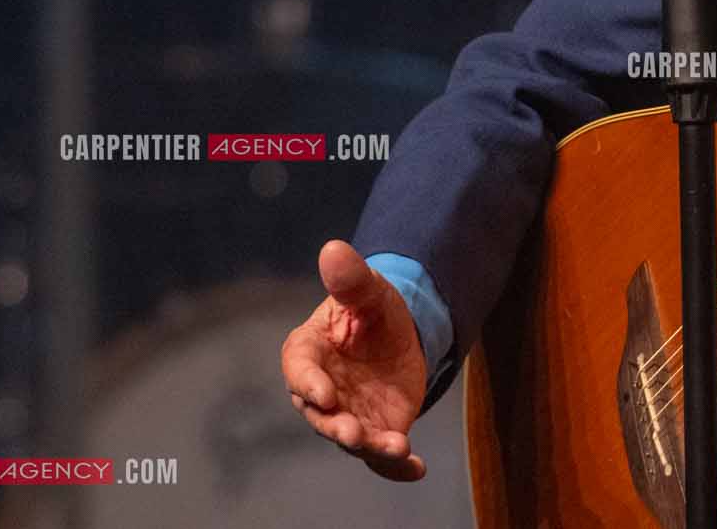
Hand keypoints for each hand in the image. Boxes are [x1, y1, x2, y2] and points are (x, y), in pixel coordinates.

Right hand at [280, 239, 429, 480]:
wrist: (398, 332)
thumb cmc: (371, 309)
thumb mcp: (368, 291)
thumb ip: (350, 279)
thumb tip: (334, 248)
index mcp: (309, 354)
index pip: (299, 371)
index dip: (307, 384)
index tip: (323, 394)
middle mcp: (323, 392)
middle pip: (322, 416)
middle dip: (336, 427)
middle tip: (352, 433)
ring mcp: (349, 414)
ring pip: (352, 438)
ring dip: (370, 446)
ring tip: (395, 448)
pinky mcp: (376, 429)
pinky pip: (381, 455)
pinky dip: (396, 466)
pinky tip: (417, 469)